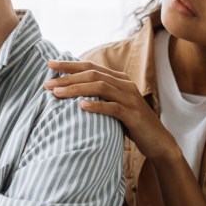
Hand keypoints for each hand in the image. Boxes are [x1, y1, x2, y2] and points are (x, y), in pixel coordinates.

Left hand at [45, 60, 175, 159]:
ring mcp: (130, 98)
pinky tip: (81, 106)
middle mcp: (125, 84)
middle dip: (67, 78)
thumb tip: (69, 92)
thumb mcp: (113, 105)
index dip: (69, 65)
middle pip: (92, 74)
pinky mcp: (133, 114)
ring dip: (76, 89)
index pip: (90, 67)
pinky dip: (96, 106)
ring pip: (100, 87)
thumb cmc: (130, 123)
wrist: (157, 140)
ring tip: (57, 94)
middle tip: (47, 84)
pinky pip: (112, 107)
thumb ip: (98, 96)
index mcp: (119, 79)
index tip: (49, 65)